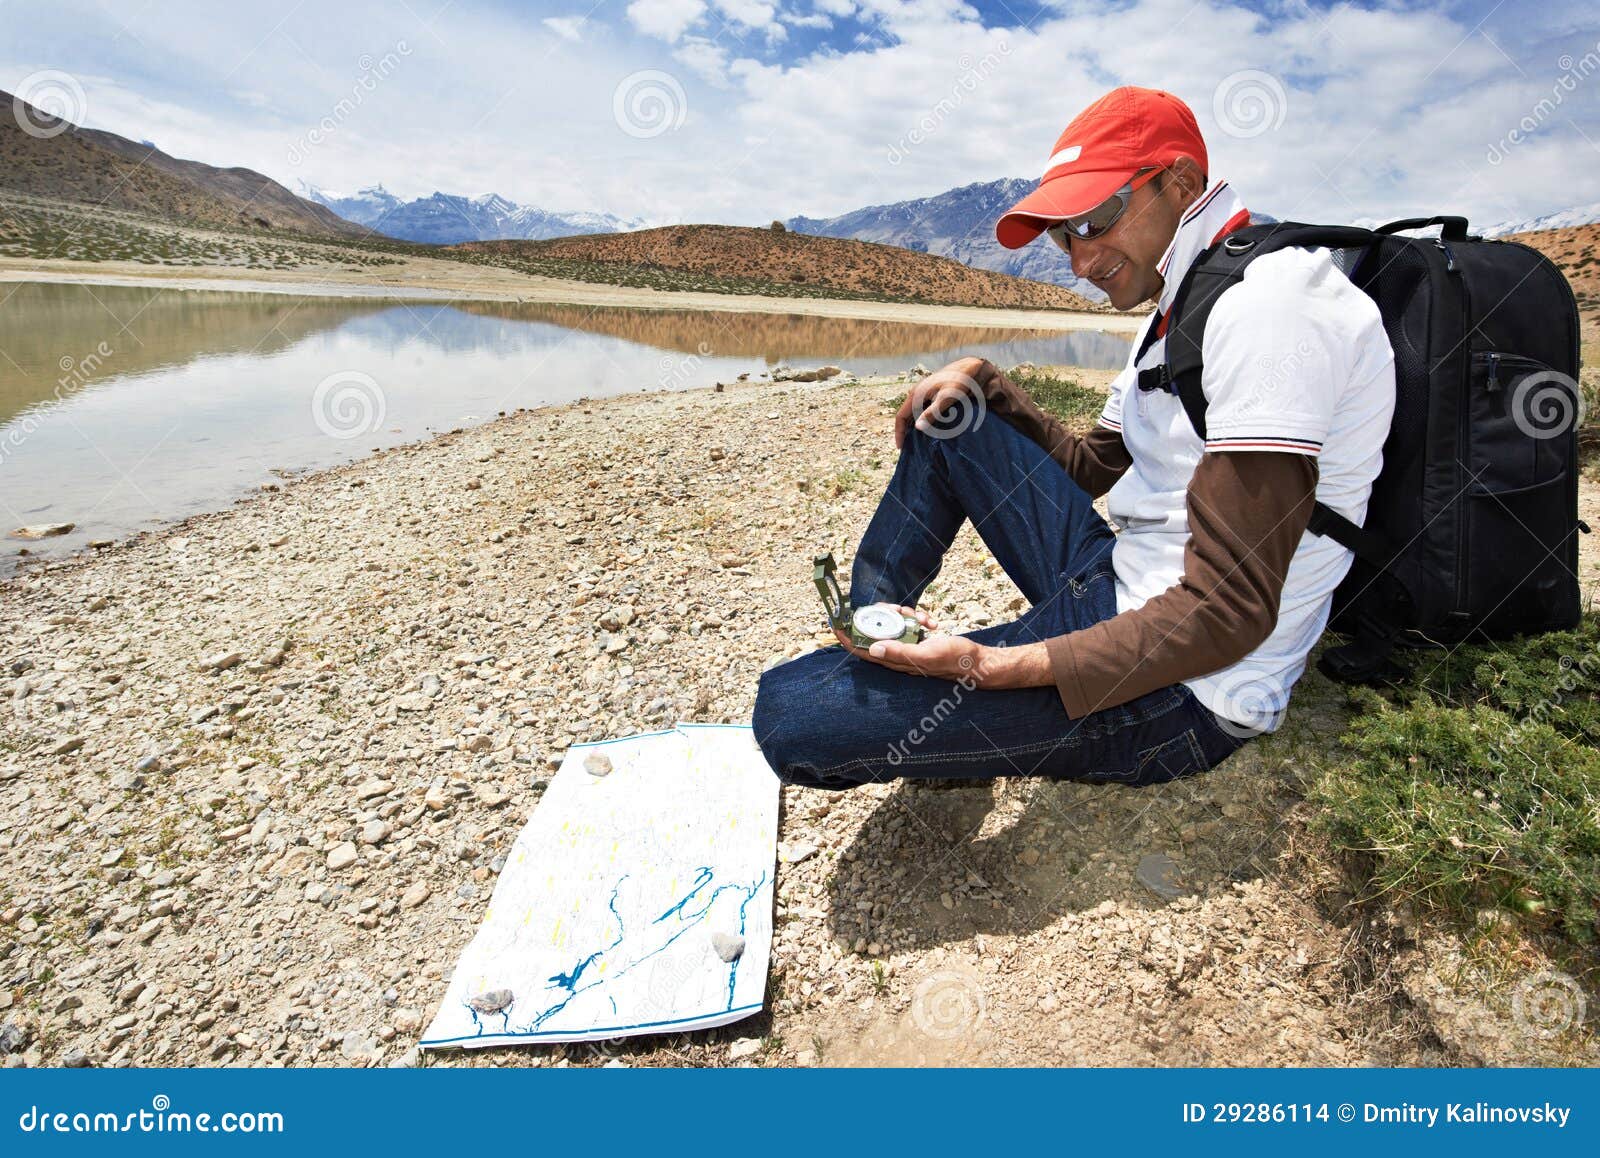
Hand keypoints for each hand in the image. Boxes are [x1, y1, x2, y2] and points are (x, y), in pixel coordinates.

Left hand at [835, 610, 995, 685]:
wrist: (976, 661)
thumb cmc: (954, 660)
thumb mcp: (927, 655)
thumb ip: (900, 653)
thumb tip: (872, 647)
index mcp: (895, 661)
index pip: (862, 650)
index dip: (847, 638)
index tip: (836, 623)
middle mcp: (898, 654)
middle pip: (877, 631)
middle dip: (884, 616)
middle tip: (898, 608)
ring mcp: (908, 646)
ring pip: (894, 623)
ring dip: (906, 615)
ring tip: (922, 617)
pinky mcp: (918, 639)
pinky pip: (910, 623)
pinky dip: (919, 618)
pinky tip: (932, 622)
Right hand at [894, 356, 990, 447]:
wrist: (971, 369)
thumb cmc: (959, 382)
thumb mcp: (946, 399)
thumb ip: (932, 413)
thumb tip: (917, 427)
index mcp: (916, 394)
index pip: (900, 416)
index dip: (899, 433)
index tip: (902, 448)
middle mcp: (917, 394)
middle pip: (906, 416)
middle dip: (905, 432)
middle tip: (909, 449)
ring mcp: (925, 394)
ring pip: (914, 414)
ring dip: (914, 427)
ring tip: (918, 442)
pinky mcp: (933, 396)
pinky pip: (923, 411)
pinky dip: (923, 422)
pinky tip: (930, 431)